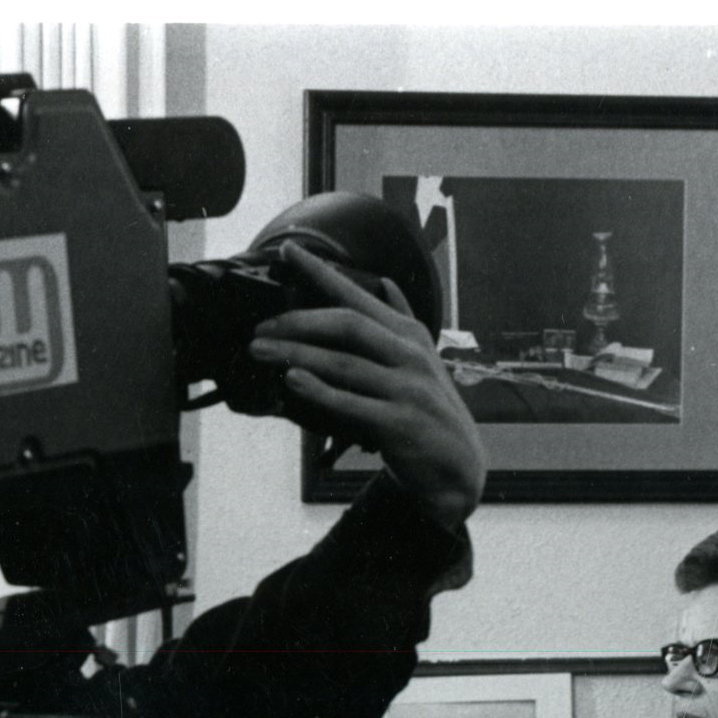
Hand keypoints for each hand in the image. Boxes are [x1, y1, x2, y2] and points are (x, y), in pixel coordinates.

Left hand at [249, 241, 486, 530]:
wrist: (457, 466)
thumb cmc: (429, 410)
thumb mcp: (423, 358)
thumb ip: (402, 320)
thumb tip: (385, 282)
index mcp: (409, 335)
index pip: (359, 295)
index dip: (322, 272)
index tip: (288, 250)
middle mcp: (410, 356)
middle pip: (348, 325)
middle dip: (299, 322)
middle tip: (261, 328)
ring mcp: (406, 389)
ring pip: (343, 364)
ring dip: (296, 354)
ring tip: (260, 351)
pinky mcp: (400, 424)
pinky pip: (352, 404)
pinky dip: (320, 391)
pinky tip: (292, 381)